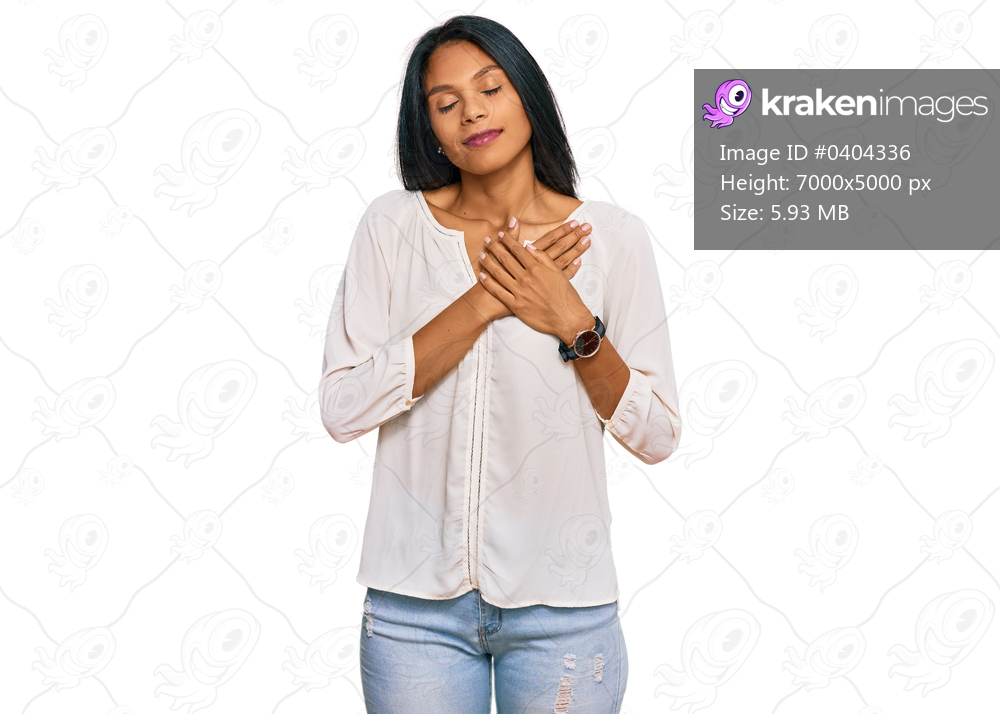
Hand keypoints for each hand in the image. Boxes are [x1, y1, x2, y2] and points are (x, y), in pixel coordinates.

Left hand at [478, 216, 593, 342]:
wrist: (567, 318)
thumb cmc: (566, 296)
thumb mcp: (558, 272)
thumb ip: (543, 258)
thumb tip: (529, 247)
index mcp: (537, 268)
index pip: (518, 250)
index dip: (508, 241)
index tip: (501, 234)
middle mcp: (526, 278)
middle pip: (505, 259)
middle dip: (494, 248)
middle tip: (487, 241)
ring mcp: (519, 292)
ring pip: (499, 273)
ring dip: (488, 262)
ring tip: (482, 255)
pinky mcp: (515, 305)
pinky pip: (498, 292)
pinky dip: (488, 283)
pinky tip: (482, 276)